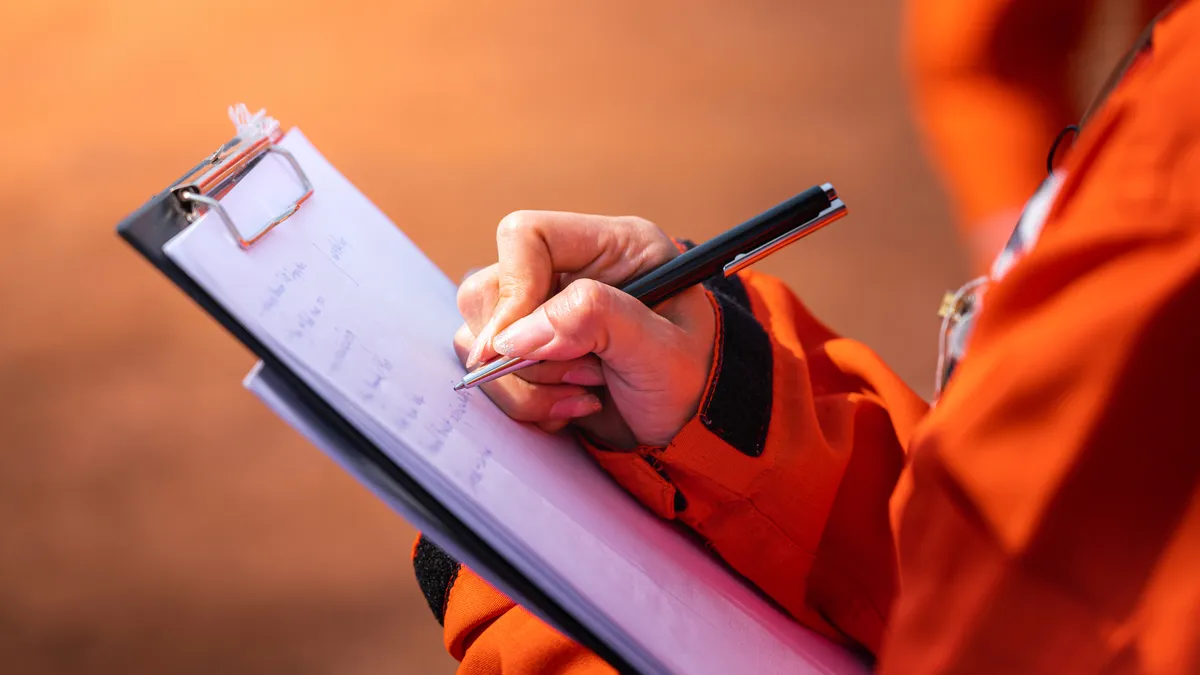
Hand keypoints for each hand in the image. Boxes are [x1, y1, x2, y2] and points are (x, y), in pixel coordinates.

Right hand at [454, 211, 715, 447]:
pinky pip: (490, 373)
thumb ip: (595, 321)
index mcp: (612, 245)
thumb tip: (515, 334)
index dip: (514, 288)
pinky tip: (572, 407)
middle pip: (489, 290)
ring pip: (479, 337)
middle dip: (528, 350)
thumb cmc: (691, 380)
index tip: (519, 344)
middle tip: (585, 375)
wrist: (691, 427)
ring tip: (587, 393)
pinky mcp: (530, 351)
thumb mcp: (660, 349)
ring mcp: (544, 312)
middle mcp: (571, 270)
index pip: (526, 236)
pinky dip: (527, 401)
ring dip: (528, 381)